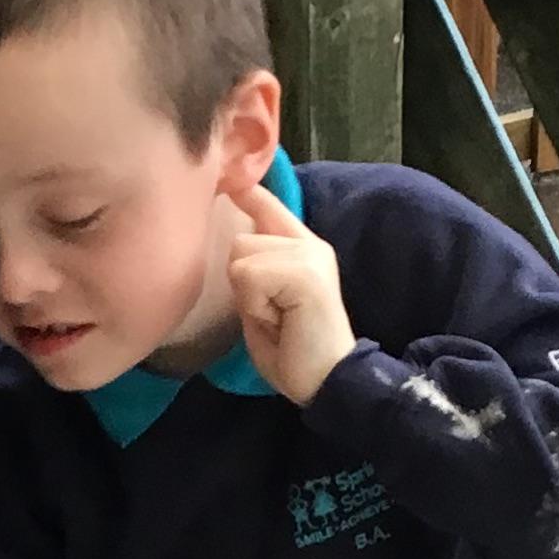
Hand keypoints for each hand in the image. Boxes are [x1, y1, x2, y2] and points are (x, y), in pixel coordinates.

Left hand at [224, 176, 356, 404]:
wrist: (326, 382)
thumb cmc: (292, 352)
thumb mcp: (263, 304)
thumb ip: (253, 272)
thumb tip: (233, 242)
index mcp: (301, 249)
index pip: (269, 206)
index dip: (248, 191)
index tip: (231, 177)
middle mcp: (308, 243)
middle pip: (239, 240)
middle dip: (243, 284)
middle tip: (271, 315)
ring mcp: (310, 254)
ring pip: (241, 257)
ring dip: (249, 297)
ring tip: (276, 318)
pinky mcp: (305, 270)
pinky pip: (249, 275)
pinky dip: (255, 305)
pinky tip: (280, 321)